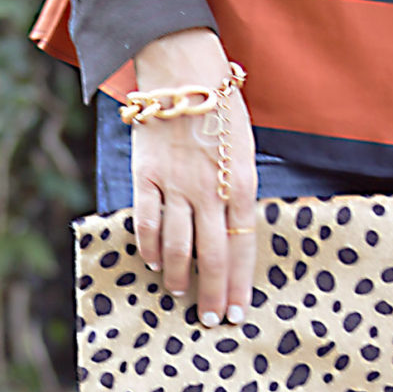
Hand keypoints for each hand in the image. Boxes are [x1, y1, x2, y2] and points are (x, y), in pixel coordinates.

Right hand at [131, 28, 257, 325]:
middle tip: (209, 320)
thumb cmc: (220, 108)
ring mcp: (176, 185)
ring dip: (180, 276)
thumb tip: (233, 230)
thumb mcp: (246, 149)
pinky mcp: (146, 176)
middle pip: (212, 256)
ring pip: (178, 246)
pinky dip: (151, 248)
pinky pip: (147, 222)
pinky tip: (155, 263)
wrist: (182, 71)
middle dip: (212, 294)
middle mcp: (211, 191)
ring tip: (180, 292)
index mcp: (243, 184)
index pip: (242, 247)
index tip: (237, 311)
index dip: (238, 284)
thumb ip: (240, 190)